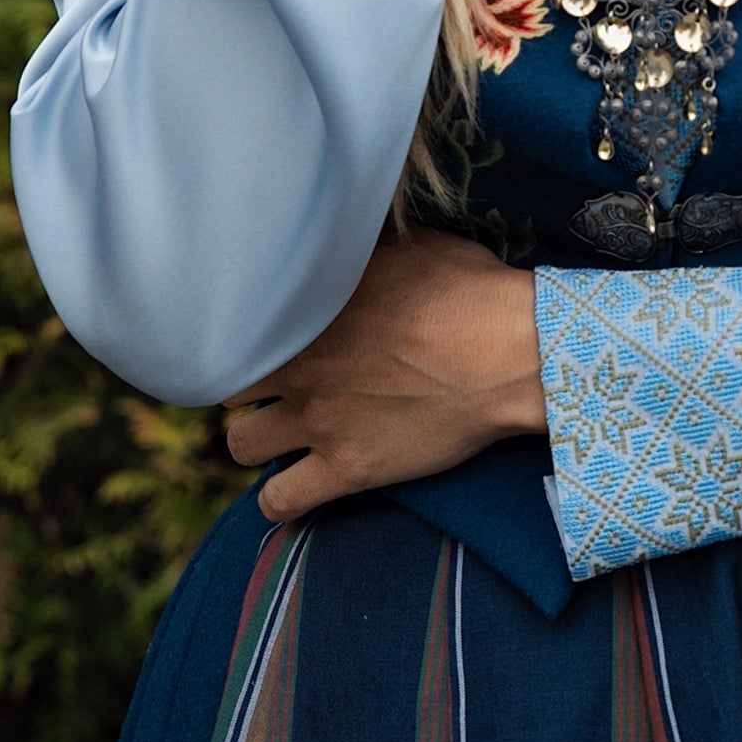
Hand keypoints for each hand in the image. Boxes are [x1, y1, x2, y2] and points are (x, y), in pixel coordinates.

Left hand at [223, 228, 546, 522]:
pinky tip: (298, 487)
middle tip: (283, 385)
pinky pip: (280, 502)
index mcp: (307, 309)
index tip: (275, 338)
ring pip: (242, 445)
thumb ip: (359, 253)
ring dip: (259, 440)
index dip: (254, 334)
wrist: (511, 353)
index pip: (239, 324)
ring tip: (286, 435)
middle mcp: (299, 365)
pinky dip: (281, 500)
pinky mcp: (347, 468)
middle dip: (250, 386)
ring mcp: (318, 419)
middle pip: (231, 384)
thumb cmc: (469, 290)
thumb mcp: (408, 246)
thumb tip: (343, 240)